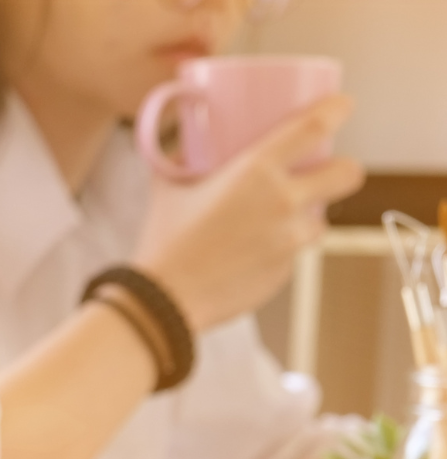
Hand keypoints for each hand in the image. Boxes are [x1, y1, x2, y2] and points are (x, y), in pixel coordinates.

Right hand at [134, 95, 364, 330]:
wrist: (162, 300)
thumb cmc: (162, 239)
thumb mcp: (168, 186)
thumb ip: (182, 159)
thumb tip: (187, 142)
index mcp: (255, 171)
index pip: (315, 126)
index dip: (337, 109)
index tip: (340, 105)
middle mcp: (283, 203)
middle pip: (348, 173)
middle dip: (343, 168)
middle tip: (325, 171)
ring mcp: (289, 241)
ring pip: (320, 220)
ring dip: (306, 216)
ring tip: (274, 221)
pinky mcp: (285, 273)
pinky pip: (294, 254)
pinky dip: (279, 250)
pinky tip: (248, 254)